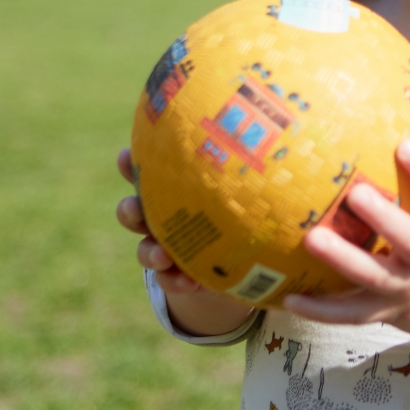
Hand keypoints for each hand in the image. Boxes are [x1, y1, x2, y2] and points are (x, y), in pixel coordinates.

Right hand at [116, 148, 255, 332]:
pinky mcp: (177, 276)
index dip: (129, 165)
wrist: (244, 261)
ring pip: (144, 249)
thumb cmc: (245, 211)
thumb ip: (251, 167)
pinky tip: (189, 282)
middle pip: (132, 211)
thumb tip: (283, 127)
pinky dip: (174, 281)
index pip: (144, 173)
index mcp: (174, 190)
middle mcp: (162, 218)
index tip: (125, 157)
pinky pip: (167, 281)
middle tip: (137, 209)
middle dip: (130, 210)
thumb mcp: (249, 188)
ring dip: (150, 253)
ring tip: (163, 256)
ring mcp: (167, 248)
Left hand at [291, 129, 409, 340]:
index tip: (404, 145)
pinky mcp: (382, 311)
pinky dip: (320, 311)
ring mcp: (403, 288)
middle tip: (355, 193)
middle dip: (383, 219)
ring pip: (372, 276)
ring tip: (311, 238)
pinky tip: (289, 298)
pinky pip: (349, 314)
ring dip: (342, 259)